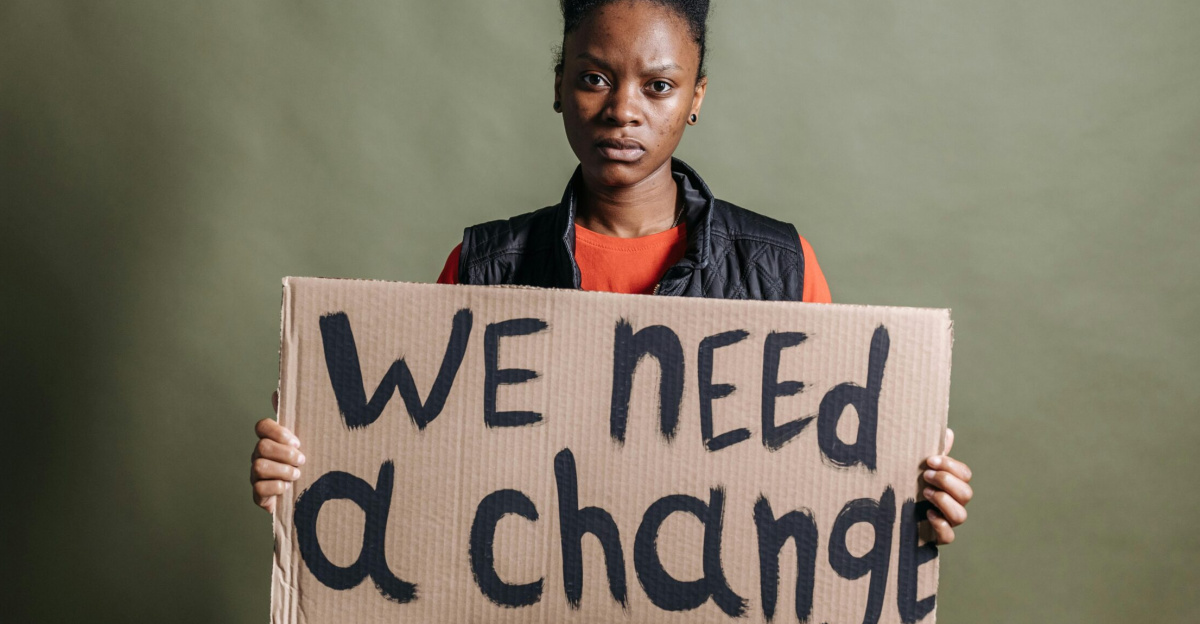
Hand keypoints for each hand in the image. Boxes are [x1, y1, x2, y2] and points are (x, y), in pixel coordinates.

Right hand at [250, 390, 304, 513]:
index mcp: (270, 440)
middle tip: (302, 460)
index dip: (277, 432)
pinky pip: (259, 489)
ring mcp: (256, 475)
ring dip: (283, 471)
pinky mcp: (258, 494)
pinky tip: (287, 488)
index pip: (262, 426)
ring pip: (259, 466)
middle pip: (262, 447)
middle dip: (285, 454)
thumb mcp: (306, 439)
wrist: (306, 494)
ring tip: (297, 475)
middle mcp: (259, 455)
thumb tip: (278, 390)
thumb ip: (294, 417)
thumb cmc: (304, 463)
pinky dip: (276, 488)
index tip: (297, 441)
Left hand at [921, 428, 972, 543]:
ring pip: (961, 515)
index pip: (964, 474)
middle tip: (925, 476)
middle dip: (946, 481)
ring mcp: (947, 521)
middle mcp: (954, 503)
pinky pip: (949, 536)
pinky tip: (928, 514)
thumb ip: (935, 453)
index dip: (950, 466)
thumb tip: (948, 432)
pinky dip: (941, 525)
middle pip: (966, 493)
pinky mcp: (937, 537)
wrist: (892, 514)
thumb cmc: (910, 486)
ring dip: (944, 501)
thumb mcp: (920, 469)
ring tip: (925, 492)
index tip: (929, 460)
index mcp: (953, 485)